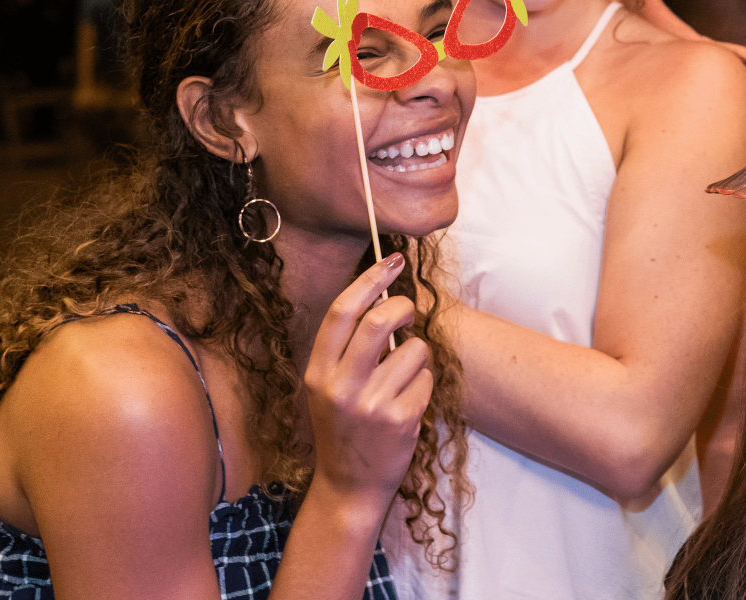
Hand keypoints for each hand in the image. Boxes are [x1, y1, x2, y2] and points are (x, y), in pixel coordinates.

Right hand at [304, 253, 434, 503]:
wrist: (349, 485)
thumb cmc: (344, 428)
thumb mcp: (328, 387)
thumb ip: (347, 349)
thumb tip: (383, 296)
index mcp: (318, 371)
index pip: (343, 312)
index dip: (371, 279)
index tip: (393, 261)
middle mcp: (340, 385)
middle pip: (381, 320)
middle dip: (404, 307)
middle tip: (409, 312)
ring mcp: (370, 404)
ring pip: (414, 349)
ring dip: (418, 356)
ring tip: (404, 378)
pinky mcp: (400, 419)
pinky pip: (427, 379)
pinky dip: (424, 384)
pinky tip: (409, 403)